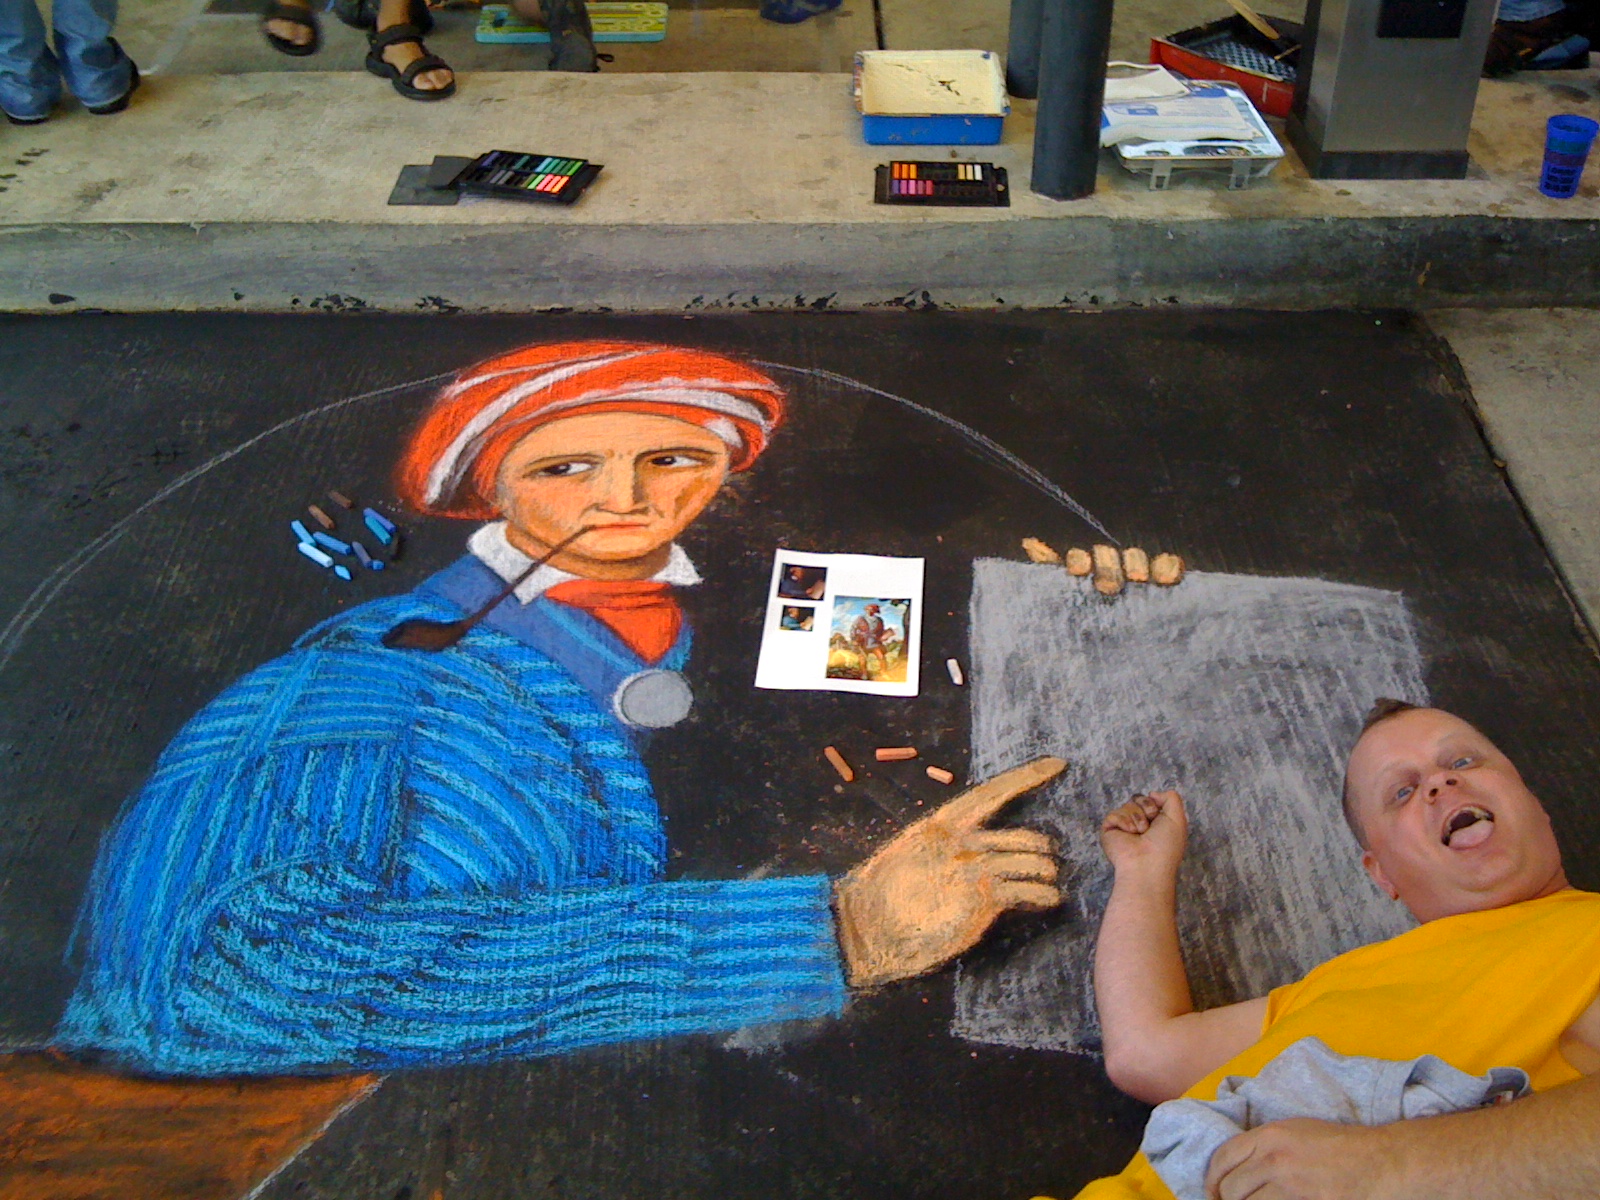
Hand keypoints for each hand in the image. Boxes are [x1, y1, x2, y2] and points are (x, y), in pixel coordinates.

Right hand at [833, 756, 1065, 988]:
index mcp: (943, 824)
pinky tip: (1048, 899)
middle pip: (1024, 837)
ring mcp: (973, 869)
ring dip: (1046, 872)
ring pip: (1032, 862)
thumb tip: (977, 848)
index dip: (1027, 776)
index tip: (1057, 763)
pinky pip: (1028, 891)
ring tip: (1049, 882)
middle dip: (1042, 849)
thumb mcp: (913, 853)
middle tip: (1047, 861)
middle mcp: (962, 842)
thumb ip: (947, 847)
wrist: (868, 925)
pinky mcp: (981, 899)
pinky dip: (1045, 895)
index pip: (993, 793)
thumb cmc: (886, 893)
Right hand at [1100, 790, 1187, 876]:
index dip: (1153, 802)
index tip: (1157, 814)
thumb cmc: (1165, 846)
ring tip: (1139, 832)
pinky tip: (1128, 833)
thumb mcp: (1178, 819)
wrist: (1147, 863)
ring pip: (1127, 805)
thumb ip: (1171, 798)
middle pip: (1137, 799)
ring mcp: (1124, 828)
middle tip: (1149, 824)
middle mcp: (1139, 825)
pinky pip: (1113, 814)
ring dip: (1136, 817)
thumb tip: (1153, 793)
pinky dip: (1123, 821)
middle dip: (1145, 806)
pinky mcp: (1109, 831)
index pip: (1149, 800)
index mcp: (1155, 823)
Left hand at [1205, 1118, 1399, 1199]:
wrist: (1381, 1163)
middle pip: (1231, 1187)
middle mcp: (1274, 1158)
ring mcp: (1290, 1185)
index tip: (1212, 1191)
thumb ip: (1266, 1143)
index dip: (1212, 1178)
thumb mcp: (1297, 1131)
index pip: (1223, 1157)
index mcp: (1269, 1136)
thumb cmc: (1341, 1146)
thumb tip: (1239, 1163)